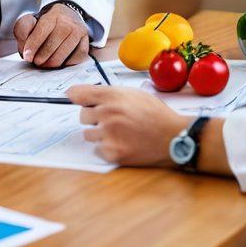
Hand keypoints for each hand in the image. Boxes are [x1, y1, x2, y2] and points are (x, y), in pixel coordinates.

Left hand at [14, 3, 89, 66]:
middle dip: (41, 57)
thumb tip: (25, 47)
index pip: (43, 30)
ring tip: (44, 64)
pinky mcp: (86, 41)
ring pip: (63, 54)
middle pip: (52, 45)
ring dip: (51, 63)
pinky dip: (66, 64)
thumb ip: (23, 29)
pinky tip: (59, 62)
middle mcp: (69, 21)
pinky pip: (76, 58)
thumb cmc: (45, 23)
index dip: (33, 45)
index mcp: (54, 13)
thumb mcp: (31, 20)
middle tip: (35, 62)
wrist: (66, 16)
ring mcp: (79, 31)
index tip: (27, 56)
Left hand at [68, 85, 186, 166]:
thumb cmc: (155, 114)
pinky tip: (123, 143)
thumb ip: (108, 93)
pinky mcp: (113, 152)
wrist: (174, 137)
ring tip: (119, 133)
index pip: (78, 93)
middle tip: (111, 120)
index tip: (71, 98)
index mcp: (112, 96)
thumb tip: (83, 94)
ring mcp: (109, 134)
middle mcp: (108, 113)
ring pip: (88, 134)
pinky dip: (107, 148)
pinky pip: (98, 150)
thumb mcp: (133, 93)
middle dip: (93, 118)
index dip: (74, 96)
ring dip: (99, 134)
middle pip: (82, 115)